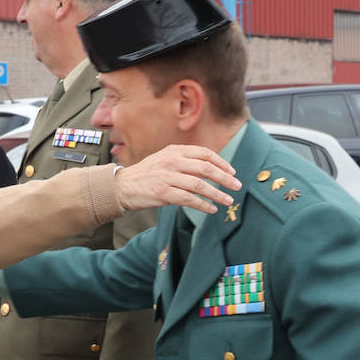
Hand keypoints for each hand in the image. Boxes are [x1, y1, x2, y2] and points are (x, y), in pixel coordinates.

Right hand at [113, 145, 238, 214]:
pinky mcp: (163, 193)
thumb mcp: (164, 159)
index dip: (221, 163)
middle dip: (224, 178)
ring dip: (217, 194)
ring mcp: (167, 177)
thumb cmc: (146, 174)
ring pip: (199, 185)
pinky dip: (203, 205)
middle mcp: (172, 161)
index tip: (232, 172)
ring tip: (228, 200)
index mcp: (174, 151)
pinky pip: (189, 199)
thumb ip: (184, 161)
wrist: (122, 186)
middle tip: (236, 186)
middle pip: (206, 168)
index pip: (204, 153)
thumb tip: (209, 168)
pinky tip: (211, 209)